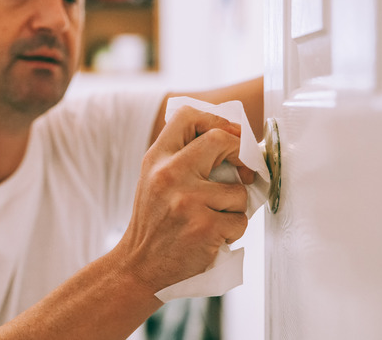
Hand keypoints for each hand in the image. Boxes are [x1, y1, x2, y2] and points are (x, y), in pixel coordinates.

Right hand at [114, 105, 250, 292]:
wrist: (138, 265)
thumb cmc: (154, 221)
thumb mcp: (154, 179)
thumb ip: (181, 156)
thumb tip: (232, 137)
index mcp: (156, 158)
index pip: (188, 116)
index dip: (216, 121)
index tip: (230, 137)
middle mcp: (170, 174)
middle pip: (221, 140)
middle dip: (241, 155)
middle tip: (243, 171)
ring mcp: (188, 201)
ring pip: (239, 190)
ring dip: (235, 207)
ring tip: (213, 218)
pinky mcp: (205, 227)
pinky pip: (240, 220)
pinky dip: (232, 231)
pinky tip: (212, 237)